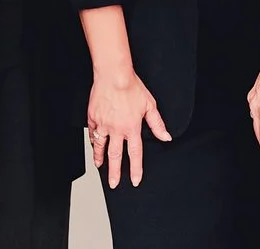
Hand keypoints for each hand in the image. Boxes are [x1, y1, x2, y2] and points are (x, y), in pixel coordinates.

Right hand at [85, 70, 169, 187]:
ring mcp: (103, 124)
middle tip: (114, 184)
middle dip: (115, 172)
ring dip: (100, 159)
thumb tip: (166, 137)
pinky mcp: (92, 118)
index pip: (135, 154)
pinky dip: (93, 141)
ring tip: (100, 167)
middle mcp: (116, 129)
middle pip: (115, 156)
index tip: (135, 180)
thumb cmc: (132, 87)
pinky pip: (92, 134)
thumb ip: (157, 124)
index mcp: (132, 128)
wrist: (113, 75)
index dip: (135, 169)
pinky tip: (95, 146)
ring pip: (101, 147)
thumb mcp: (149, 105)